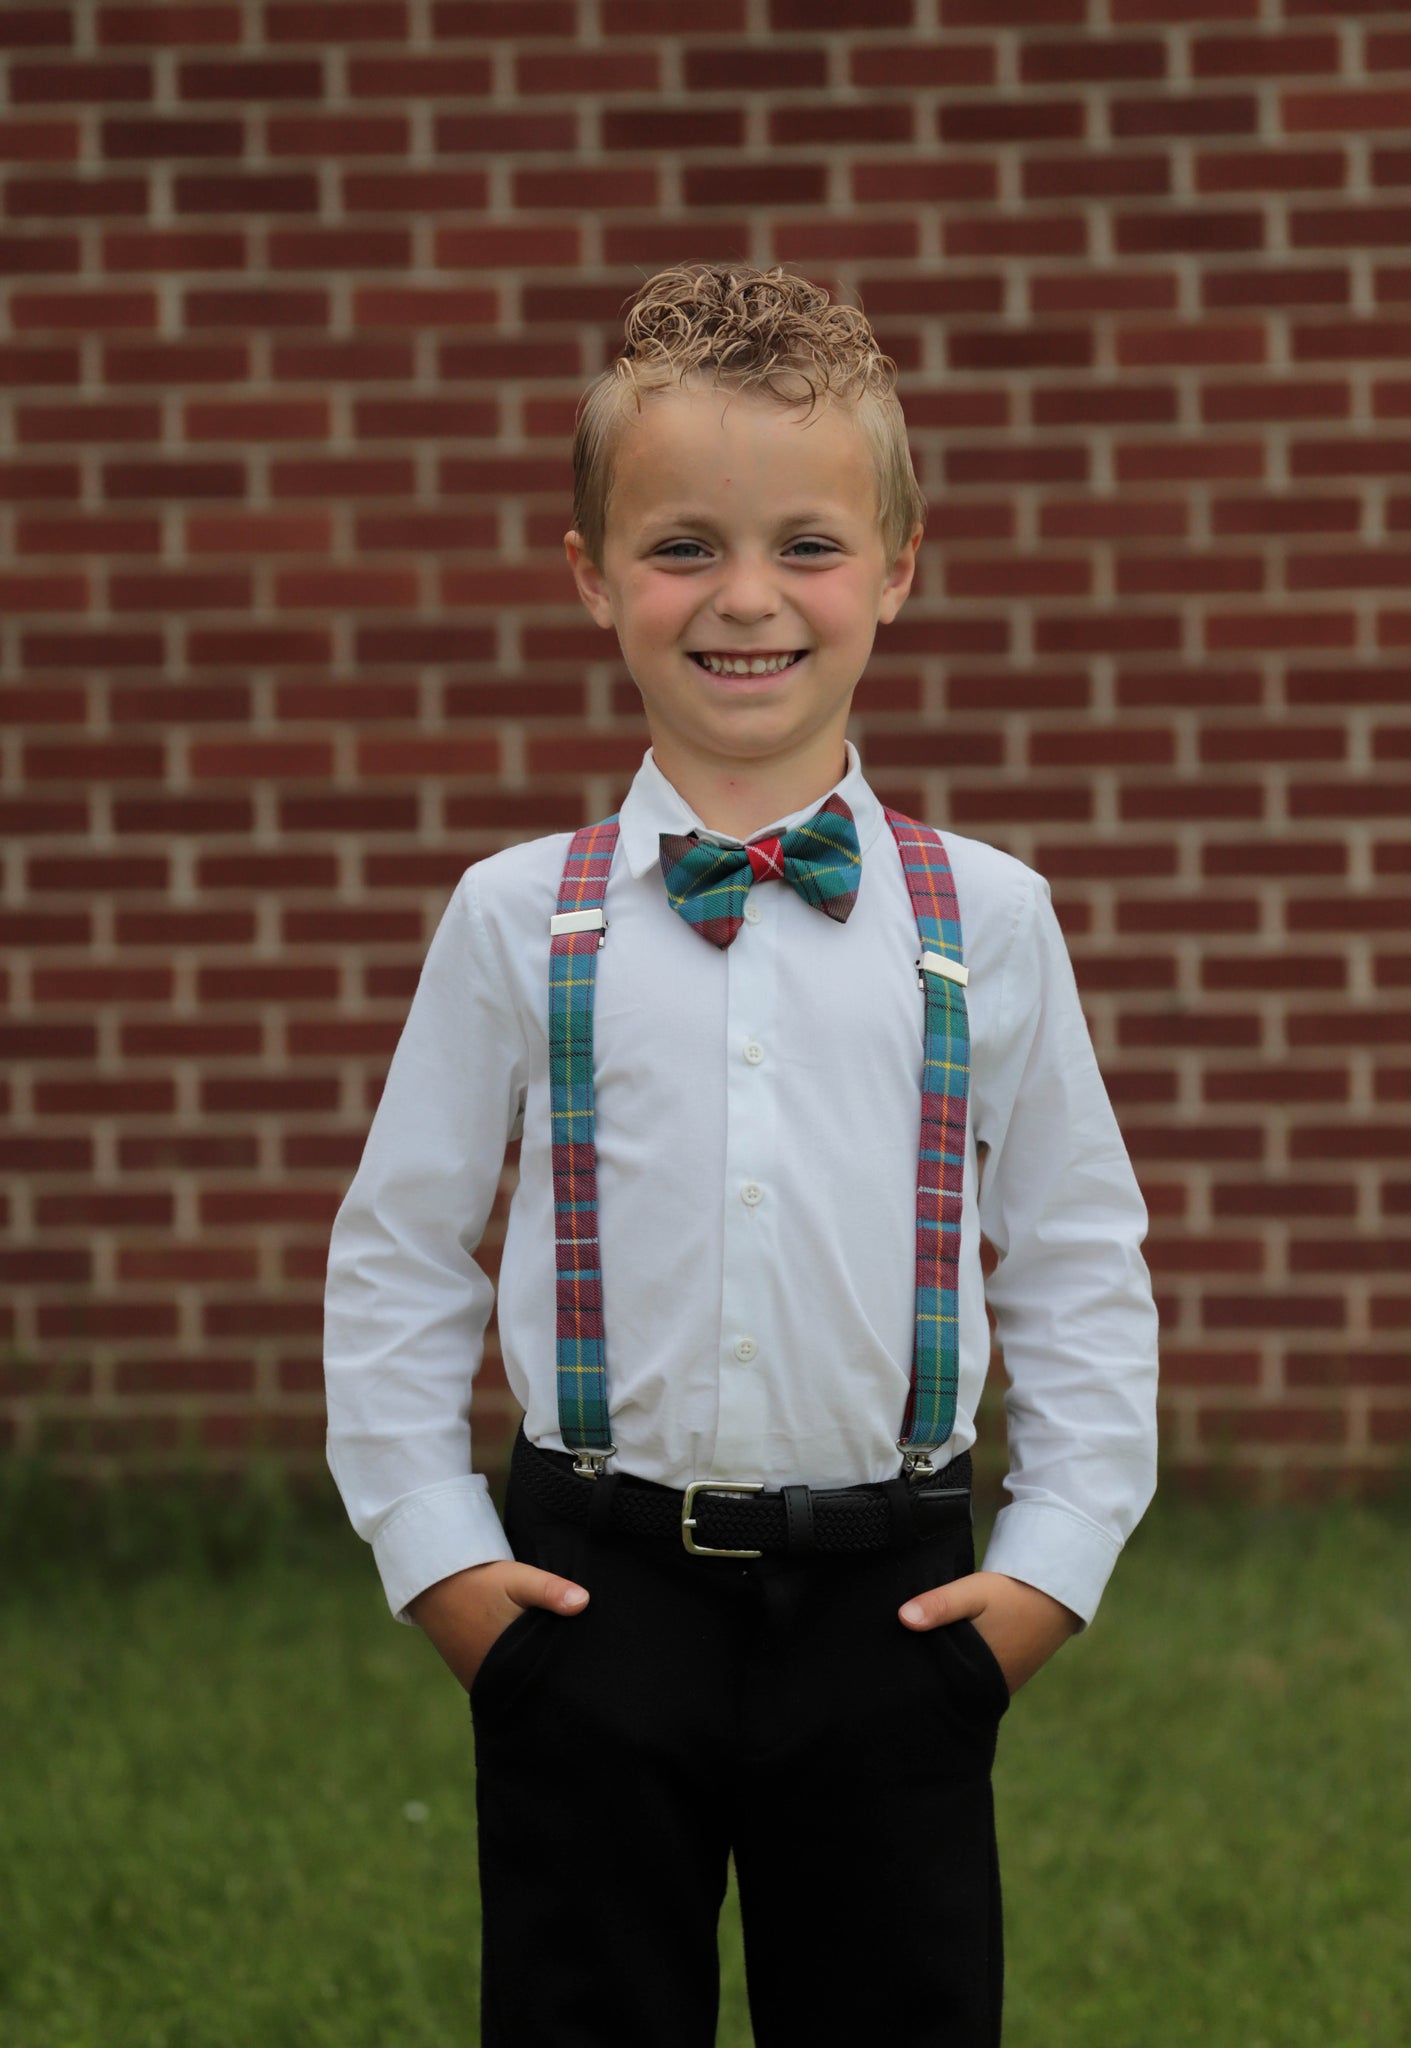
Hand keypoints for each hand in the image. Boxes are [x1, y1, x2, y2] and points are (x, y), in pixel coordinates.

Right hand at [407, 1559, 588, 1692]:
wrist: (433, 1583)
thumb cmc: (479, 1581)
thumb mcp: (518, 1579)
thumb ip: (550, 1591)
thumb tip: (584, 1602)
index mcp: (508, 1662)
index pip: (546, 1678)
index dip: (566, 1673)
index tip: (584, 1665)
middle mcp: (492, 1680)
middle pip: (532, 1684)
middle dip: (551, 1676)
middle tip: (576, 1666)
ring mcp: (479, 1682)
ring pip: (516, 1685)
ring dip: (531, 1675)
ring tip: (556, 1663)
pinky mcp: (471, 1677)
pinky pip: (501, 1682)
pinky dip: (514, 1674)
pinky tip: (528, 1660)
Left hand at [898, 1570, 1080, 1694]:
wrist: (1054, 1597)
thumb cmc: (1012, 1595)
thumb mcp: (973, 1592)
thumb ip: (940, 1605)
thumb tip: (903, 1618)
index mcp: (977, 1676)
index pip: (934, 1685)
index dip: (913, 1673)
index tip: (894, 1659)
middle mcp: (989, 1689)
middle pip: (946, 1686)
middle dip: (926, 1674)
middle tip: (899, 1656)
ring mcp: (999, 1686)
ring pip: (960, 1683)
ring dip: (944, 1670)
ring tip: (916, 1652)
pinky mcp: (1005, 1678)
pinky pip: (974, 1679)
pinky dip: (961, 1667)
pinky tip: (946, 1651)